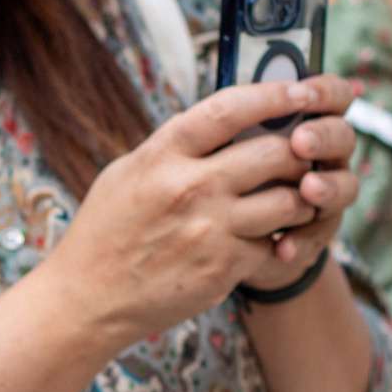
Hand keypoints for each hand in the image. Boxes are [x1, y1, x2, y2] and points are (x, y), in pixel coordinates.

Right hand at [38, 76, 356, 345]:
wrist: (87, 298)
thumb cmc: (105, 231)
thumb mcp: (127, 173)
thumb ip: (173, 147)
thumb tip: (221, 121)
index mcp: (162, 155)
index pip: (229, 109)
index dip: (272, 95)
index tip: (300, 92)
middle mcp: (189, 188)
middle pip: (274, 153)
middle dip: (299, 152)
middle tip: (304, 156)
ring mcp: (209, 230)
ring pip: (288, 202)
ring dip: (301, 200)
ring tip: (295, 200)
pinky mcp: (223, 269)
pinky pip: (276, 247)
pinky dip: (282, 243)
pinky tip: (275, 242)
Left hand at [236, 75, 364, 295]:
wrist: (225, 234)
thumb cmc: (227, 171)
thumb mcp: (225, 142)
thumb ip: (237, 122)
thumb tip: (232, 102)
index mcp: (307, 119)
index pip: (334, 95)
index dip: (325, 91)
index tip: (302, 94)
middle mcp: (325, 152)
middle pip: (343, 135)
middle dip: (324, 136)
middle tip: (300, 142)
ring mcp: (327, 191)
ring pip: (346, 184)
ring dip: (328, 186)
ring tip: (307, 189)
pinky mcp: (319, 230)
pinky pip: (322, 233)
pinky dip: (303, 240)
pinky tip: (282, 246)